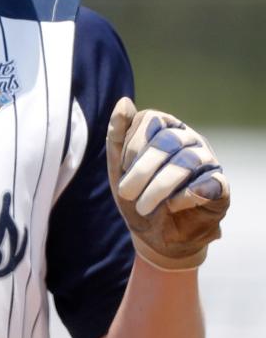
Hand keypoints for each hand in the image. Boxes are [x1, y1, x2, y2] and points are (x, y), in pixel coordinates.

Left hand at [106, 97, 229, 270]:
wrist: (156, 235)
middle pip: (168, 140)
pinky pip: (208, 183)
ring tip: (144, 206)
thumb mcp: (118, 169)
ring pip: (187, 161)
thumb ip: (117, 137)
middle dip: (142, 170)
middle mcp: (189, 139)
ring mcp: (207, 160)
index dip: (133, 145)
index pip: (151, 119)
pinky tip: (172, 206)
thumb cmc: (137, 196)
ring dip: (159, 187)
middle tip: (126, 194)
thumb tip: (124, 101)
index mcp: (165, 129)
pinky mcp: (220, 186)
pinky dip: (185, 197)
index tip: (122, 169)